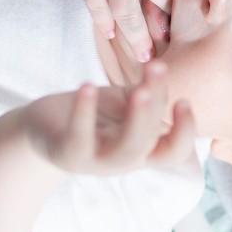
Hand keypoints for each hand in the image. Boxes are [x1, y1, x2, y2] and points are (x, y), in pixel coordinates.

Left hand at [21, 61, 195, 176]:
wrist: (44, 128)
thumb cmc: (94, 115)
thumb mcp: (125, 103)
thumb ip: (147, 93)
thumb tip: (161, 70)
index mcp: (143, 149)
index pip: (174, 152)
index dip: (186, 132)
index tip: (183, 100)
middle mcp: (123, 160)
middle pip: (150, 144)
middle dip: (156, 113)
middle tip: (157, 74)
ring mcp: (96, 162)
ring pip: (125, 150)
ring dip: (137, 120)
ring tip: (139, 90)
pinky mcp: (67, 154)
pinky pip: (79, 138)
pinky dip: (84, 112)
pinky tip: (87, 86)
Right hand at [52, 0, 175, 62]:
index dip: (178, 3)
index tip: (184, 21)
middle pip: (157, 3)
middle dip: (165, 27)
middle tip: (170, 47)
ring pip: (129, 14)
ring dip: (137, 38)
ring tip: (144, 57)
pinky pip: (98, 7)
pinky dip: (104, 23)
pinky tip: (109, 37)